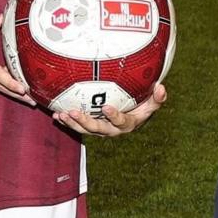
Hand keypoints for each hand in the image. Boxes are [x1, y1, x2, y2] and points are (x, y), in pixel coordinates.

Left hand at [52, 84, 166, 136]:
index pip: (121, 121)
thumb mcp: (151, 104)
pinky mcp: (90, 127)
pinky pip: (77, 126)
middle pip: (97, 128)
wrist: (131, 117)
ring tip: (61, 114)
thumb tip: (162, 87)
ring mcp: (100, 129)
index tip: (106, 107)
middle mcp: (112, 130)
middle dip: (84, 121)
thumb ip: (157, 98)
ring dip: (72, 123)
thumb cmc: (142, 107)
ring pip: (85, 129)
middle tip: (73, 112)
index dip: (113, 116)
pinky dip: (66, 121)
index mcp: (127, 124)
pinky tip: (56, 115)